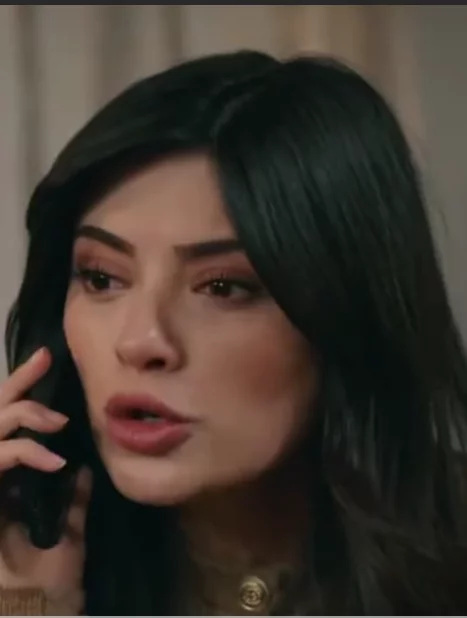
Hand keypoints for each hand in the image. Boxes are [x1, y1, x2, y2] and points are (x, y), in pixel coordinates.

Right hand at [0, 348, 90, 613]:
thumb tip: (85, 470)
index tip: (45, 361)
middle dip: (17, 383)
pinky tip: (54, 460)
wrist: (34, 607)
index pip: (11, 426)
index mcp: (8, 478)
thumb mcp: (66, 526)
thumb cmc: (46, 574)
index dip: (24, 394)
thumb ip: (72, 498)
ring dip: (25, 416)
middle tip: (42, 359)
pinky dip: (26, 453)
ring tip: (58, 422)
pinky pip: (0, 457)